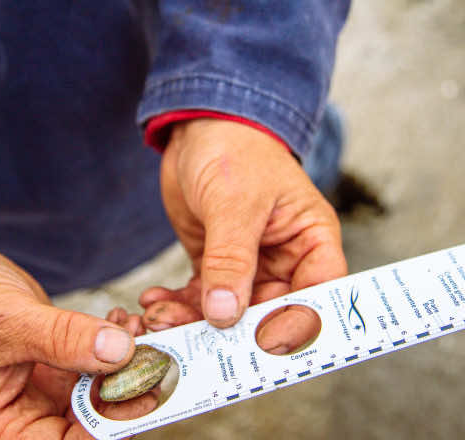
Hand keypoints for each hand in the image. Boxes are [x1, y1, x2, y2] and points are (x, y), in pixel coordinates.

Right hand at [0, 247, 155, 438]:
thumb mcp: (8, 323)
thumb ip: (62, 339)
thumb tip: (119, 352)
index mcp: (3, 426)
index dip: (106, 428)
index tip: (142, 396)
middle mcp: (28, 413)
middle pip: (90, 421)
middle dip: (126, 390)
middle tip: (151, 356)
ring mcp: (48, 386)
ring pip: (101, 387)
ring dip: (127, 361)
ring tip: (136, 328)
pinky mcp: (62, 360)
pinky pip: (98, 359)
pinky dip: (116, 341)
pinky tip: (122, 320)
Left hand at [140, 119, 345, 353]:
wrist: (200, 129)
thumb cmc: (234, 149)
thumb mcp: (235, 201)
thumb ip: (232, 258)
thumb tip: (225, 314)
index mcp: (310, 240)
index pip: (318, 294)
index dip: (296, 323)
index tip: (259, 343)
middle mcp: (286, 259)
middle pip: (268, 313)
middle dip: (231, 331)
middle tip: (192, 342)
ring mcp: (249, 265)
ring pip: (230, 312)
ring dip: (195, 321)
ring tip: (159, 318)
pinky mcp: (216, 264)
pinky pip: (201, 298)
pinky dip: (179, 305)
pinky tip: (154, 302)